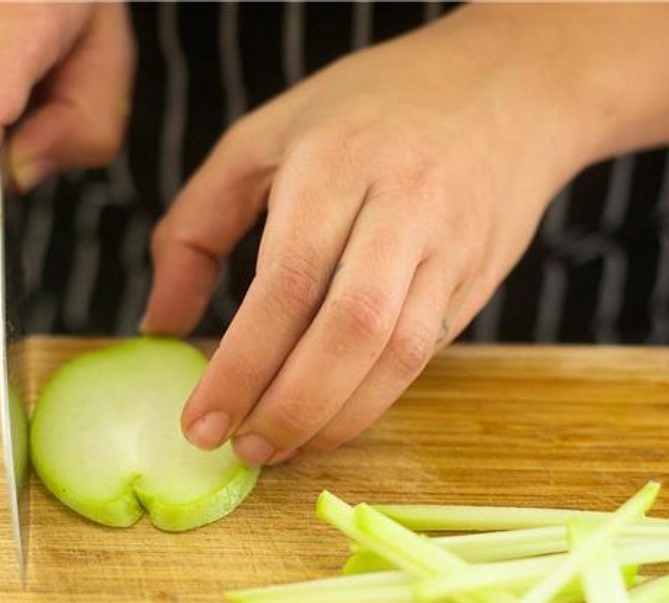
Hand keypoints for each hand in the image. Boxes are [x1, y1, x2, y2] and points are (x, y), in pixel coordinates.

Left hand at [141, 8, 578, 465]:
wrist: (510, 85)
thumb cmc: (370, 110)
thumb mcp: (264, 138)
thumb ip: (197, 227)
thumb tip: (158, 325)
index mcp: (336, 163)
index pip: (286, 284)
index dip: (242, 366)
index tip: (201, 422)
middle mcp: (401, 205)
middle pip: (349, 330)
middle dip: (290, 406)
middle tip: (243, 450)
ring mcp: (448, 247)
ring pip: (395, 356)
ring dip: (334, 419)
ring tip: (280, 449)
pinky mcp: (475, 281)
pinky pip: (421, 358)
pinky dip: (370, 402)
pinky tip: (328, 421)